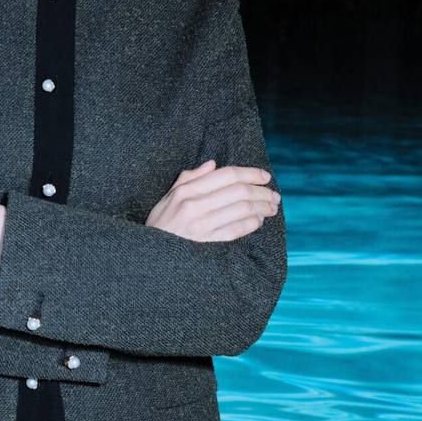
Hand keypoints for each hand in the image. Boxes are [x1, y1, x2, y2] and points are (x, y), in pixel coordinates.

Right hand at [145, 159, 280, 241]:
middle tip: (273, 195)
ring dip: (262, 207)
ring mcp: (200, 226)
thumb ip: (189, 178)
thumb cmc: (160, 225)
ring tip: (271, 207)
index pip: (226, 175)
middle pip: (238, 191)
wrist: (148, 255)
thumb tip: (213, 165)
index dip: (250, 173)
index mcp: (185, 191)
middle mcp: (193, 206)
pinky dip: (252, 223)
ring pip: (241, 209)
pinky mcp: (206, 243)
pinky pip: (236, 230)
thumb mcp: (167, 198)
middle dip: (261, 191)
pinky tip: (258, 221)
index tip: (264, 176)